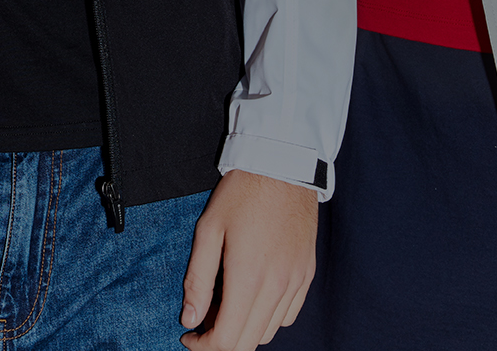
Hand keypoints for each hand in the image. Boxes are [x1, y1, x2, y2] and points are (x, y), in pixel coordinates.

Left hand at [180, 170, 316, 349]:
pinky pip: (288, 315)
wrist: (283, 164)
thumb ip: (198, 278)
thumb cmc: (242, 192)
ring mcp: (296, 281)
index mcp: (249, 277)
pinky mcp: (307, 273)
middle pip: (248, 343)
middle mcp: (277, 286)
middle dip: (221, 342)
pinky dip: (268, 318)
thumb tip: (191, 318)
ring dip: (245, 330)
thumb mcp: (209, 229)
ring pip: (269, 332)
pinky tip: (253, 297)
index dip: (204, 347)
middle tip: (204, 322)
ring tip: (226, 306)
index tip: (189, 336)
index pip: (227, 340)